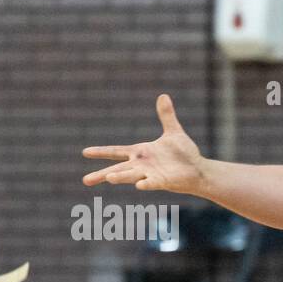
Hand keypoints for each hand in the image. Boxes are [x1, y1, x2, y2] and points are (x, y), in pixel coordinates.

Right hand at [82, 94, 206, 194]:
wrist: (197, 169)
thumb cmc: (183, 154)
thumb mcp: (173, 131)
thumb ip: (166, 115)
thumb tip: (163, 96)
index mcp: (141, 153)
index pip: (117, 152)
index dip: (101, 152)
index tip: (85, 152)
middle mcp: (142, 165)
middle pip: (118, 169)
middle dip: (102, 174)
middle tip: (85, 180)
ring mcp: (151, 174)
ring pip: (132, 176)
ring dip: (120, 177)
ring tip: (109, 178)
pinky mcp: (163, 181)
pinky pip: (153, 183)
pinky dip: (146, 184)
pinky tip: (139, 185)